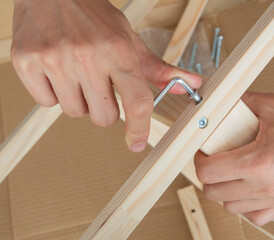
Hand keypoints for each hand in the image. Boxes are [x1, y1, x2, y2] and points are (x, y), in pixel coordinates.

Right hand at [11, 0, 200, 151]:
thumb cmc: (93, 16)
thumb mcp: (129, 39)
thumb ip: (158, 69)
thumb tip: (188, 84)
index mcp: (118, 51)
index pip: (137, 102)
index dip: (140, 129)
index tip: (136, 142)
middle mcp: (87, 56)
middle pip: (104, 117)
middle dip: (105, 108)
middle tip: (100, 86)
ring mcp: (55, 59)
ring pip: (75, 112)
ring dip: (79, 100)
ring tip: (77, 73)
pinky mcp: (27, 62)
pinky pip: (46, 102)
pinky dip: (53, 93)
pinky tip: (57, 71)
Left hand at [195, 92, 273, 225]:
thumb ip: (243, 103)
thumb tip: (225, 101)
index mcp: (259, 162)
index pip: (209, 172)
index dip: (199, 159)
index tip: (203, 151)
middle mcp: (266, 185)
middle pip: (214, 193)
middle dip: (208, 175)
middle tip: (214, 159)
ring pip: (232, 207)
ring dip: (224, 190)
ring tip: (230, 172)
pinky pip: (257, 216)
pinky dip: (246, 206)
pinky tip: (249, 188)